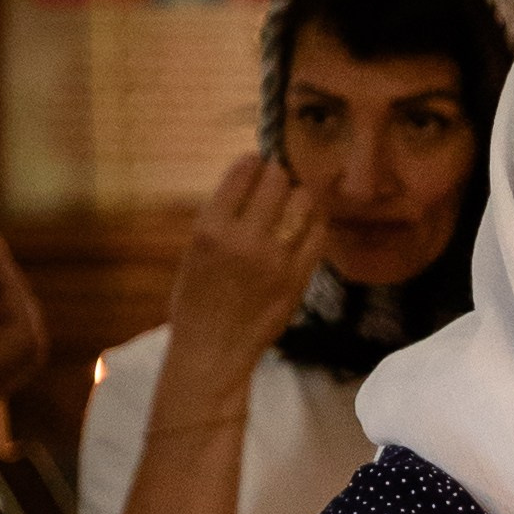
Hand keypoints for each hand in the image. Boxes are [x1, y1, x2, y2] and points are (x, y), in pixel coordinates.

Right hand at [157, 155, 324, 405]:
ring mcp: (276, 260)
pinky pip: (318, 234)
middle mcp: (244, 239)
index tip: (256, 166)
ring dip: (299, 196)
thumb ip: (222, 214)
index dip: (253, 163)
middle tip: (275, 184)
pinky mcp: (298, 279)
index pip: (243, 171)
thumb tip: (252, 177)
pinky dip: (314, 223)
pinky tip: (305, 226)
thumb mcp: (194, 248)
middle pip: (277, 179)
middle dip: (277, 176)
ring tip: (292, 205)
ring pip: (304, 202)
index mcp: (211, 228)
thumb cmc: (196, 299)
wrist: (213, 350)